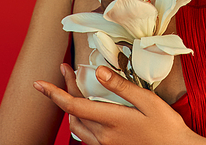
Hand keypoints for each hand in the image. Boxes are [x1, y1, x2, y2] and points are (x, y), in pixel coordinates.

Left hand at [34, 64, 199, 144]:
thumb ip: (121, 86)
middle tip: (65, 71)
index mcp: (111, 121)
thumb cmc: (166, 126)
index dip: (54, 94)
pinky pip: (86, 136)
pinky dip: (81, 119)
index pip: (74, 106)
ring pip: (77, 127)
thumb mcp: (147, 101)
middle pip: (73, 114)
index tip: (39, 83)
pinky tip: (88, 109)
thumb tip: (99, 72)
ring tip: (73, 87)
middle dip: (63, 92)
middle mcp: (103, 136)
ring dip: (70, 107)